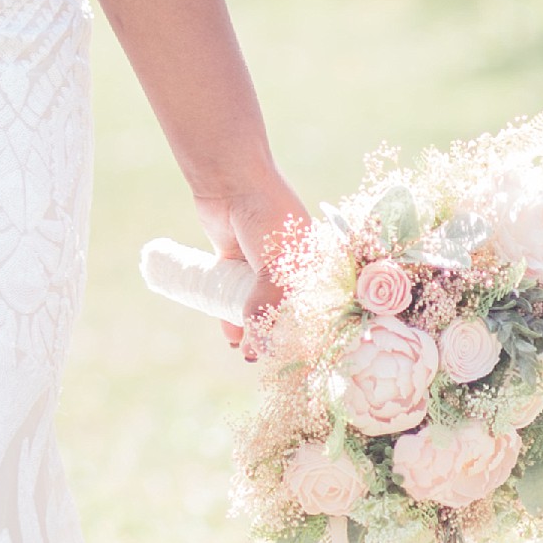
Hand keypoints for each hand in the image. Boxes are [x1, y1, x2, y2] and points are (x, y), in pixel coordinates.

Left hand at [194, 170, 308, 358]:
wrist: (231, 182)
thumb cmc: (266, 218)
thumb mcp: (274, 266)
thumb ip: (266, 305)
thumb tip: (258, 347)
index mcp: (312, 263)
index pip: (312, 307)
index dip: (304, 333)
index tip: (295, 360)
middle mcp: (289, 264)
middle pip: (283, 308)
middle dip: (274, 335)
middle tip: (263, 360)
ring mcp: (260, 262)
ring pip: (256, 303)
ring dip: (250, 328)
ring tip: (245, 352)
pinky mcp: (234, 258)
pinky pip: (234, 293)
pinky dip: (231, 313)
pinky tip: (230, 335)